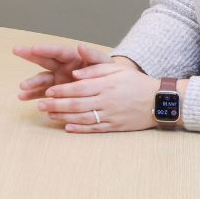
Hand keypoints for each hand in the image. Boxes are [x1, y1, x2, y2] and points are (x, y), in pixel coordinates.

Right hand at [14, 43, 122, 98]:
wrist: (110, 90)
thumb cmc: (107, 74)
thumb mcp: (104, 64)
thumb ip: (93, 55)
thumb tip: (81, 45)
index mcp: (73, 58)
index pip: (58, 51)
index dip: (46, 49)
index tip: (34, 47)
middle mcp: (63, 67)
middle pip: (44, 59)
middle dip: (30, 55)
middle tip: (16, 50)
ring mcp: (58, 80)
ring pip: (42, 79)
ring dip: (31, 82)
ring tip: (22, 87)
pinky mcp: (57, 92)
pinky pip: (42, 93)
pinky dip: (33, 95)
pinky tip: (22, 97)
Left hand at [39, 63, 158, 133]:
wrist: (159, 100)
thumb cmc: (136, 82)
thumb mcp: (117, 69)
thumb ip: (95, 70)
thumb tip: (74, 73)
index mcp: (106, 85)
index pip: (78, 88)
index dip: (61, 91)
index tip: (48, 91)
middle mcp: (106, 101)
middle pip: (76, 104)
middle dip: (56, 105)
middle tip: (40, 105)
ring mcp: (110, 115)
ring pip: (82, 118)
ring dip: (63, 117)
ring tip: (49, 115)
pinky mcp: (115, 126)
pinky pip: (94, 129)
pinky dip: (79, 129)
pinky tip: (67, 128)